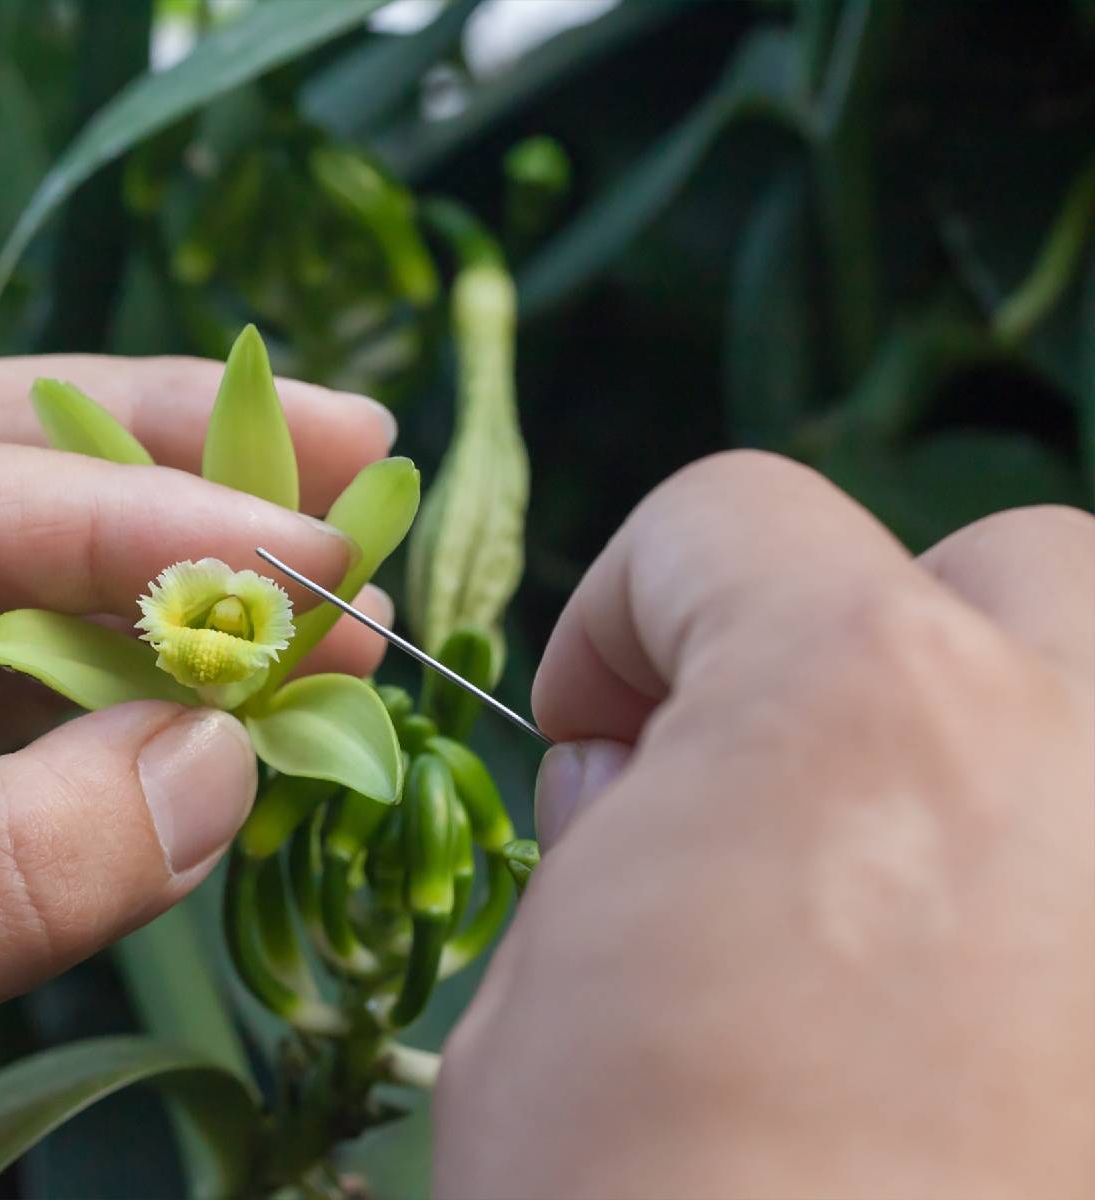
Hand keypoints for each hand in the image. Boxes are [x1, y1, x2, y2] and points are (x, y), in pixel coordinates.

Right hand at [436, 452, 1093, 1197]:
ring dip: (1014, 748)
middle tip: (778, 802)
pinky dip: (1069, 906)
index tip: (601, 737)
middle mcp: (1074, 744)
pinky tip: (1012, 1023)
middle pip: (1001, 571)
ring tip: (923, 902)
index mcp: (849, 700)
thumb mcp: (539, 1009)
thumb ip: (611, 850)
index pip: (731, 521)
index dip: (631, 615)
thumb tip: (647, 795)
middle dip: (869, 651)